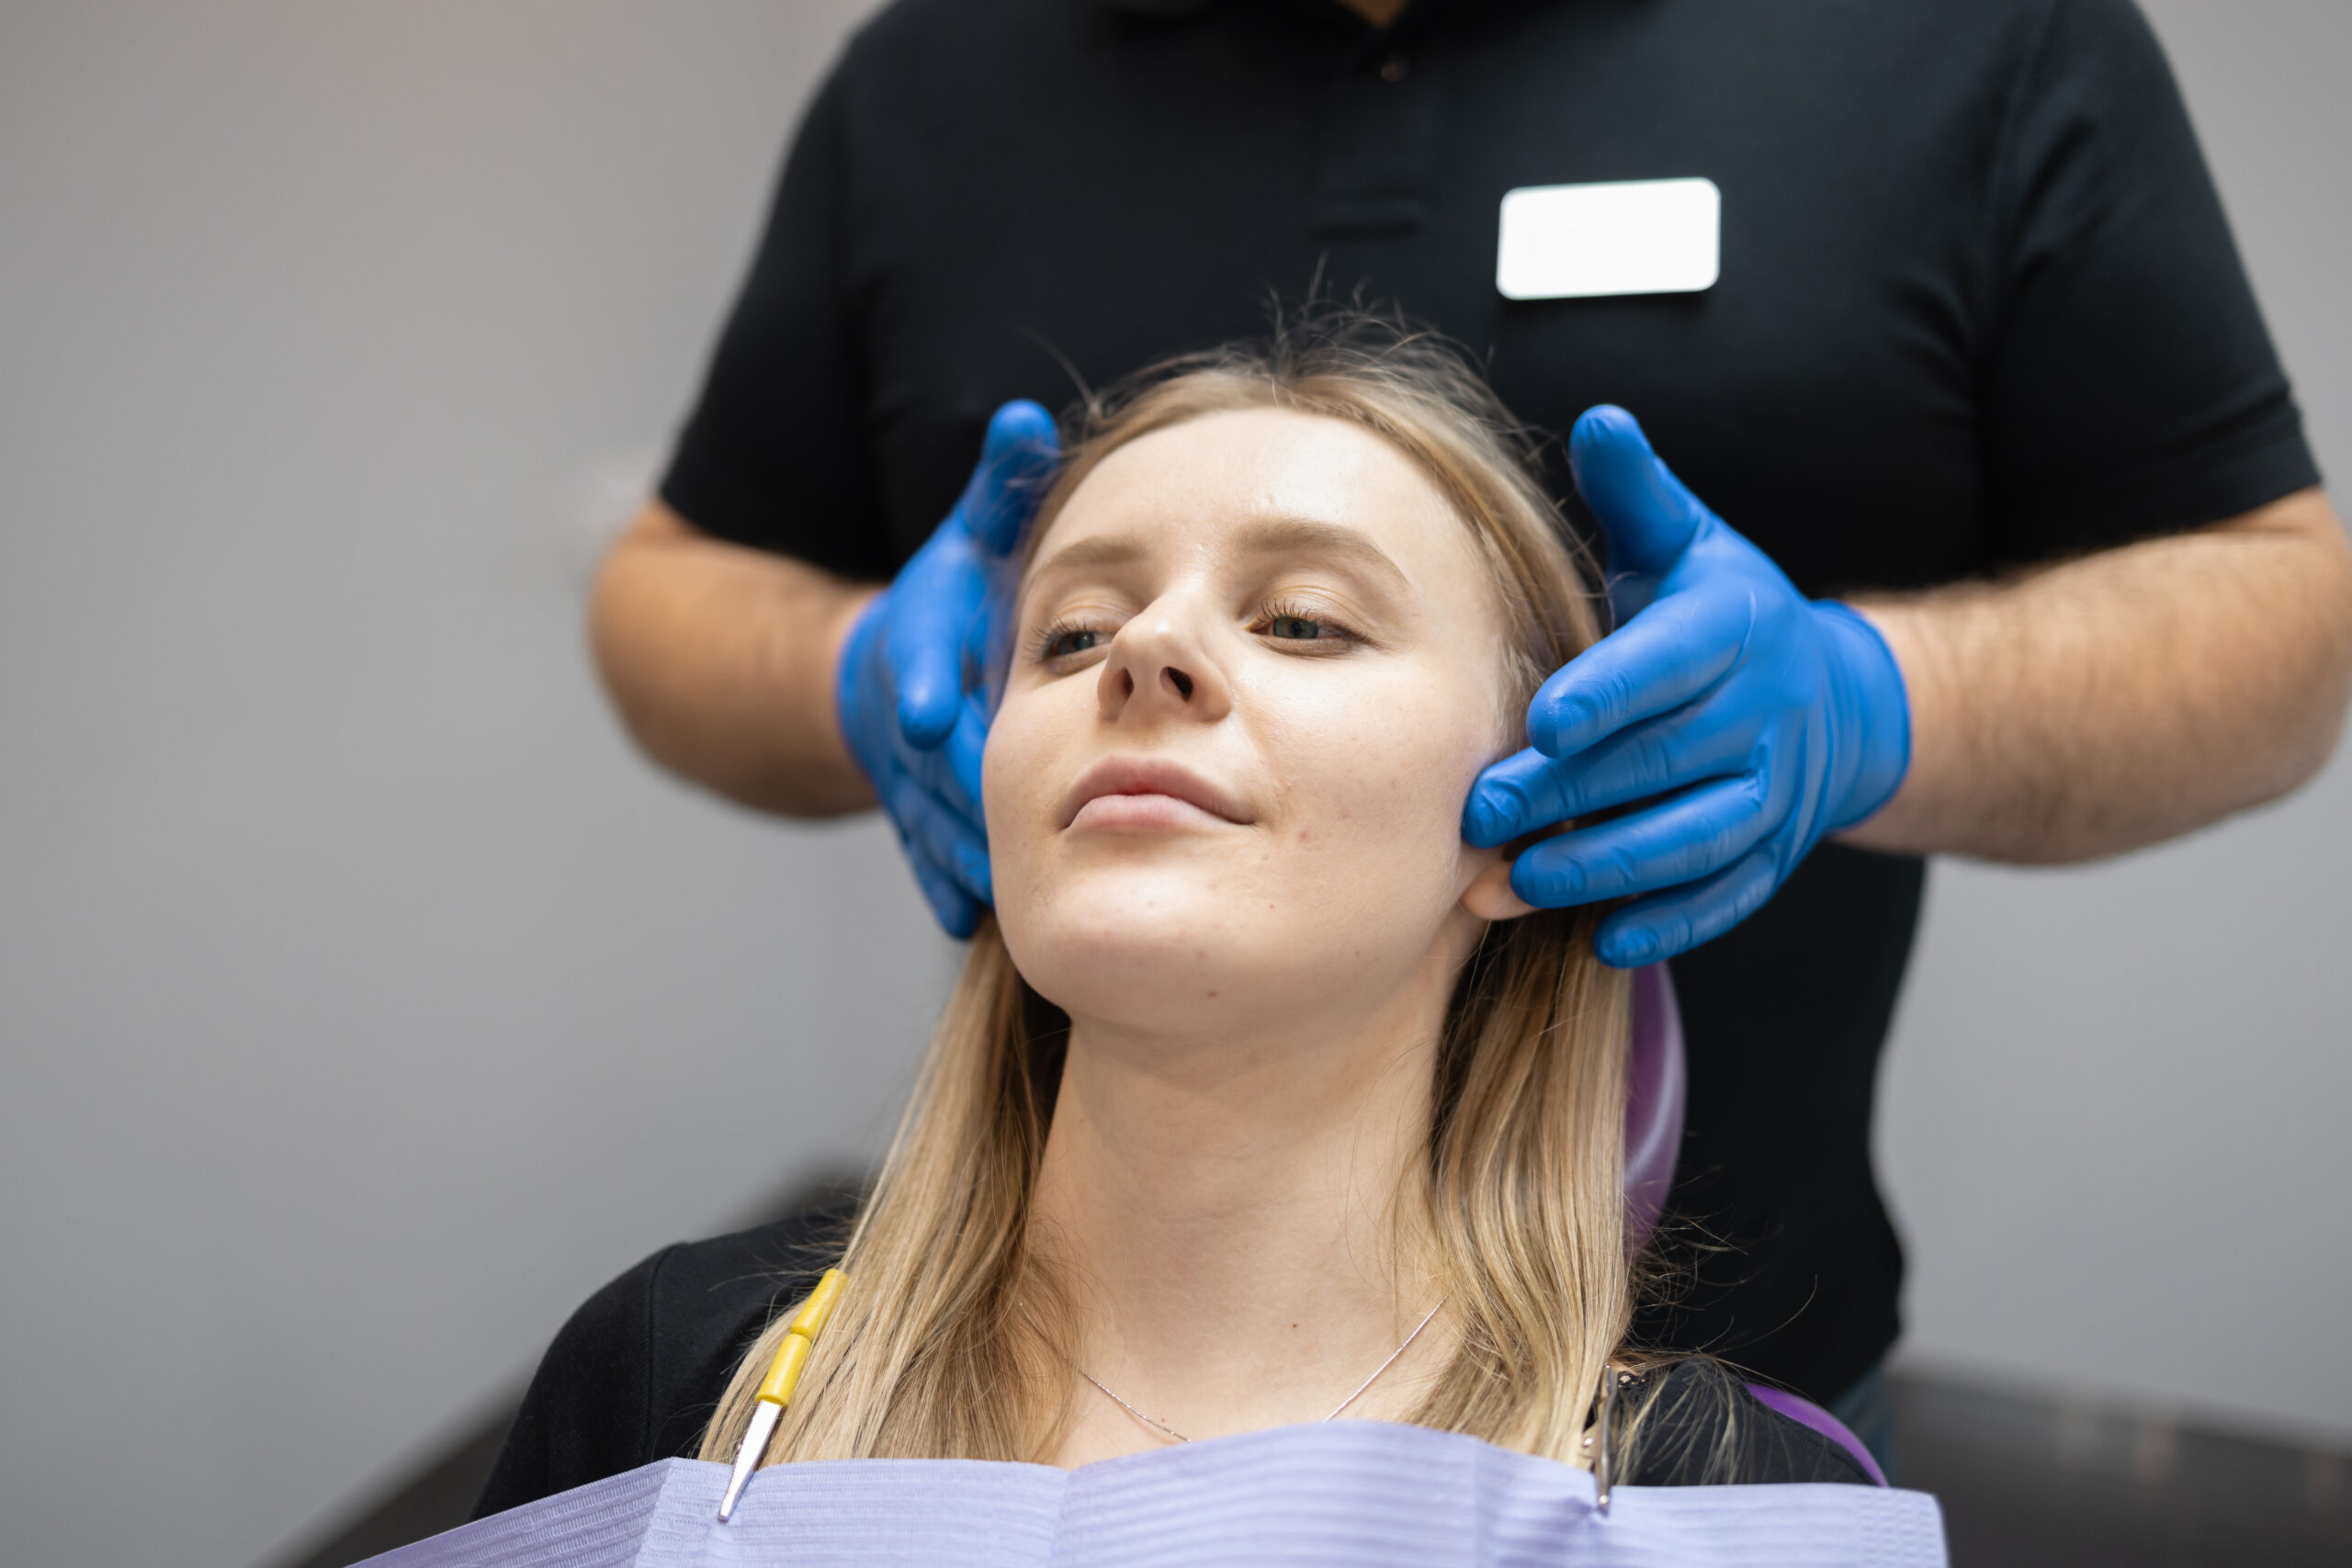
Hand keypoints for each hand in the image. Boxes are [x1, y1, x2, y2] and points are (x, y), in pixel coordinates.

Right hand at [836, 401, 1058, 936]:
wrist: (890, 667)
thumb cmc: (954, 596)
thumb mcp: (969, 533)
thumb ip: (1000, 484)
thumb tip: (1027, 419)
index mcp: (923, 646)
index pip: (921, 667)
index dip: (929, 689)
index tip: (935, 714)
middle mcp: (908, 719)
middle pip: (932, 758)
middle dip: (961, 788)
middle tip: (1004, 823)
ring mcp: (909, 777)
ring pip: (930, 818)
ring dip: (961, 851)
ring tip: (1006, 888)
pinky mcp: (921, 820)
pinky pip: (927, 859)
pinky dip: (945, 889)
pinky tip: (975, 922)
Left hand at [1462, 406, 1909, 965]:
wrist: (1829, 697)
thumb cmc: (1718, 613)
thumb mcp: (1685, 541)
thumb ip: (1636, 493)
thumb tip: (1598, 421)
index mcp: (1734, 627)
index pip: (1672, 661)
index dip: (1612, 692)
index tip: (1544, 722)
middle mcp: (1764, 711)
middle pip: (1666, 759)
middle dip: (1571, 793)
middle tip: (1481, 815)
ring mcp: (1775, 789)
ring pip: (1697, 837)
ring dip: (1609, 867)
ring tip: (1519, 883)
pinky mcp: (1774, 852)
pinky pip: (1729, 896)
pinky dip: (1673, 923)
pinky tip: (1604, 940)